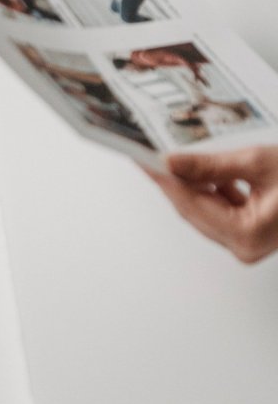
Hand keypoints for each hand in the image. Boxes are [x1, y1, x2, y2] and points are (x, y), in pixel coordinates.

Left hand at [146, 145, 277, 263]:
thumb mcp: (258, 164)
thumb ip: (211, 165)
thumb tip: (173, 163)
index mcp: (248, 235)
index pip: (190, 204)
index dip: (164, 180)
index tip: (145, 161)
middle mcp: (245, 247)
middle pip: (194, 211)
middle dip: (173, 182)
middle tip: (152, 156)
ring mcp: (248, 244)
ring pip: (205, 212)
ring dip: (192, 186)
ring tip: (177, 159)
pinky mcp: (252, 235)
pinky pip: (221, 213)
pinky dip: (212, 192)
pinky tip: (208, 172)